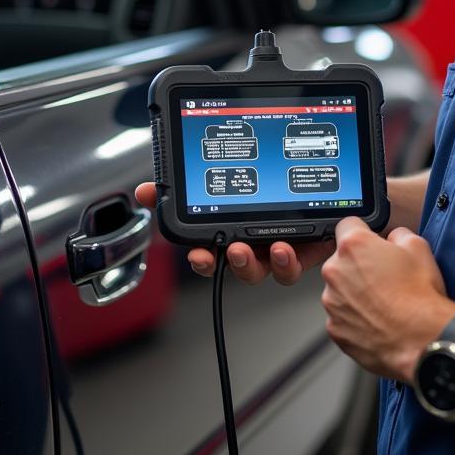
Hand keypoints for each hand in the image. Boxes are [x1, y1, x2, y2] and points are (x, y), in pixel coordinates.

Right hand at [135, 182, 331, 284]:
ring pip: (273, 270)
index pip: (212, 255)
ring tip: (274, 248)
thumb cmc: (257, 193)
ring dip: (272, 263)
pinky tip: (289, 247)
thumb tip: (145, 191)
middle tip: (234, 250)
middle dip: (237, 263)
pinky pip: (299, 263)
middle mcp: (256, 247)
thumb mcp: (214, 184)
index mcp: (232, 236)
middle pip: (243, 266)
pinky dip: (292, 260)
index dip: (203, 260)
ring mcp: (282, 249)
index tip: (199, 255)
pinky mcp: (308, 247)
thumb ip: (178, 190)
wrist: (310, 188)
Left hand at [320, 216, 454, 382]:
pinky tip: (377, 320)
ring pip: (340, 290)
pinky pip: (342, 316)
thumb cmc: (420, 297)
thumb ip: (397, 234)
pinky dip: (355, 318)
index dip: (363, 233)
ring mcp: (332, 301)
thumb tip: (392, 237)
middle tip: (384, 278)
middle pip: (341, 260)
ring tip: (384, 303)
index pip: (347, 225)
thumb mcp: (419, 247)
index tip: (371, 243)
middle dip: (359, 266)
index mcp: (353, 246)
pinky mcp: (335, 327)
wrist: (422, 340)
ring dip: (355, 293)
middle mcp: (336, 271)